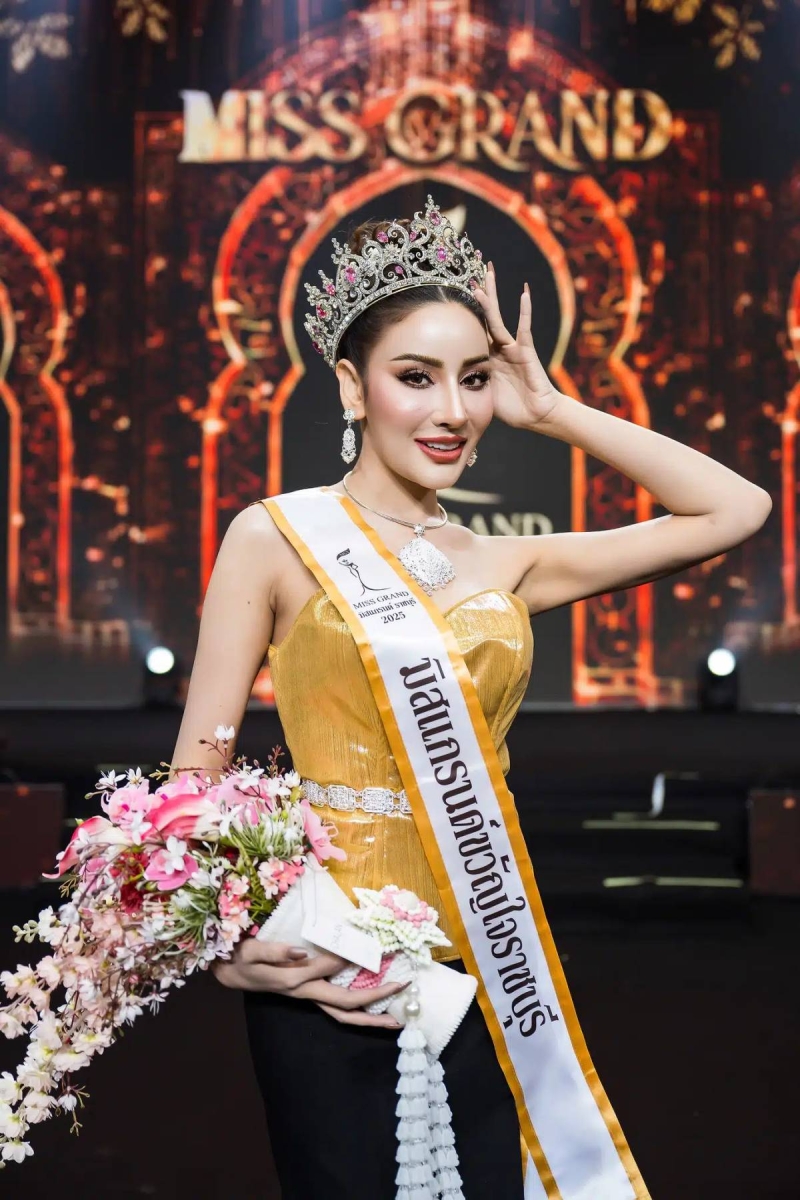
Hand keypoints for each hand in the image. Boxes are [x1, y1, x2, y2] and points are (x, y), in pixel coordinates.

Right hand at [211, 939, 406, 1028]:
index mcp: (293, 981)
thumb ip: (275, 951)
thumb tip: (302, 951)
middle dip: (375, 996)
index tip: (368, 946)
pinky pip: (339, 1009)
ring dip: (371, 1017)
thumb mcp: (251, 951)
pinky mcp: (310, 994)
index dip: (347, 959)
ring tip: (397, 1019)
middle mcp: (306, 993)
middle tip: (402, 986)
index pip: (326, 971)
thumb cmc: (240, 958)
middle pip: (345, 1004)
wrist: (231, 973)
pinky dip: (360, 1012)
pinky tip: (374, 1008)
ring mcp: (309, 997)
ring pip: (344, 1014)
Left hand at [470, 262, 562, 428]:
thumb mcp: (483, 394)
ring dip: (492, 298)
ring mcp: (512, 348)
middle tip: (473, 272)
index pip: (473, 332)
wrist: (536, 416)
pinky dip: (525, 311)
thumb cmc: (512, 407)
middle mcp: (499, 349)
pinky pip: (524, 329)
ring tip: (487, 275)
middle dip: (481, 295)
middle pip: (486, 317)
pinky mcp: (526, 351)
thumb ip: (468, 385)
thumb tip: (445, 386)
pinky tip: (523, 293)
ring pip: (498, 319)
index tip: (454, 296)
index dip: (465, 315)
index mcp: (487, 358)